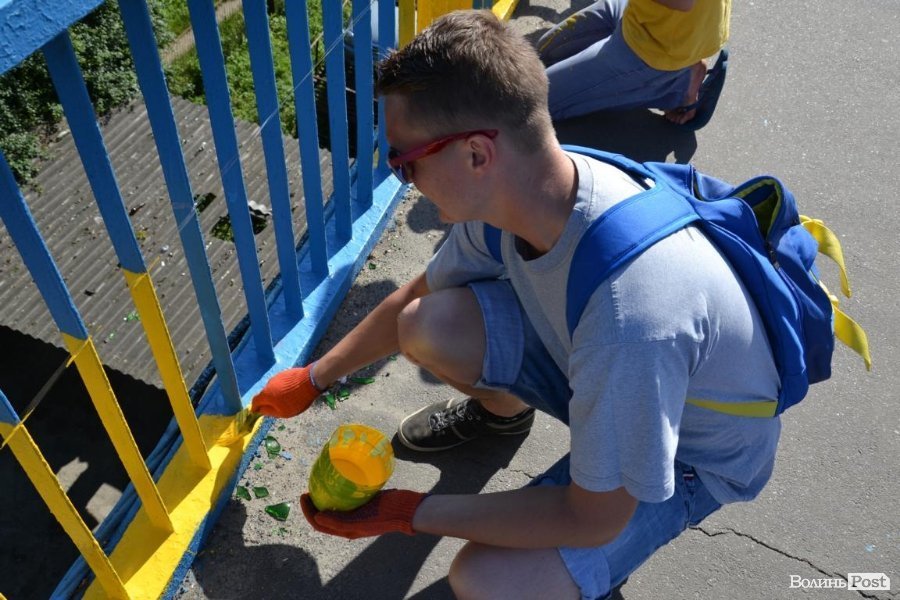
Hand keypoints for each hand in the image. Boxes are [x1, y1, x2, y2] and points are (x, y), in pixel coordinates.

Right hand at [251, 364, 321, 417]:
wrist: (310, 381)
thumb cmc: (296, 400)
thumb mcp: (282, 412)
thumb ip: (269, 412)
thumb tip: (260, 410)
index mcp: (266, 394)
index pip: (255, 401)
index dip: (255, 407)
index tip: (256, 411)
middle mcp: (269, 383)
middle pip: (264, 394)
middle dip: (267, 401)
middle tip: (274, 407)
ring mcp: (277, 376)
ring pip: (273, 387)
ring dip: (276, 393)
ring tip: (286, 399)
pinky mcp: (286, 372)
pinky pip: (281, 382)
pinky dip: (283, 388)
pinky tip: (291, 391)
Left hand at [300, 490, 427, 538]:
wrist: (405, 509)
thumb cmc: (383, 517)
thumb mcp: (359, 522)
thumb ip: (338, 522)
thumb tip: (317, 517)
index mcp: (347, 530)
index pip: (320, 524)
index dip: (308, 512)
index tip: (304, 496)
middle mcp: (350, 523)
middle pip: (325, 516)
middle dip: (313, 505)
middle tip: (308, 490)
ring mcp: (357, 513)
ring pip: (335, 507)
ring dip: (324, 498)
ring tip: (320, 485)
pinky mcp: (365, 503)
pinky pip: (346, 499)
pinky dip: (338, 492)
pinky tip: (338, 481)